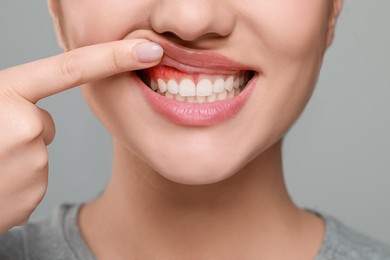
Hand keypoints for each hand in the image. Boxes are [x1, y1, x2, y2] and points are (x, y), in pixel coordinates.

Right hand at [0, 40, 162, 233]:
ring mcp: (31, 165)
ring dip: (14, 158)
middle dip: (22, 130)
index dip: (113, 56)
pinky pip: (34, 179)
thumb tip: (30, 107)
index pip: (70, 69)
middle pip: (44, 124)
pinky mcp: (32, 196)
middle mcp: (23, 127)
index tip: (149, 49)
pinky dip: (14, 182)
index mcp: (4, 95)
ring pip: (37, 152)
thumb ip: (6, 95)